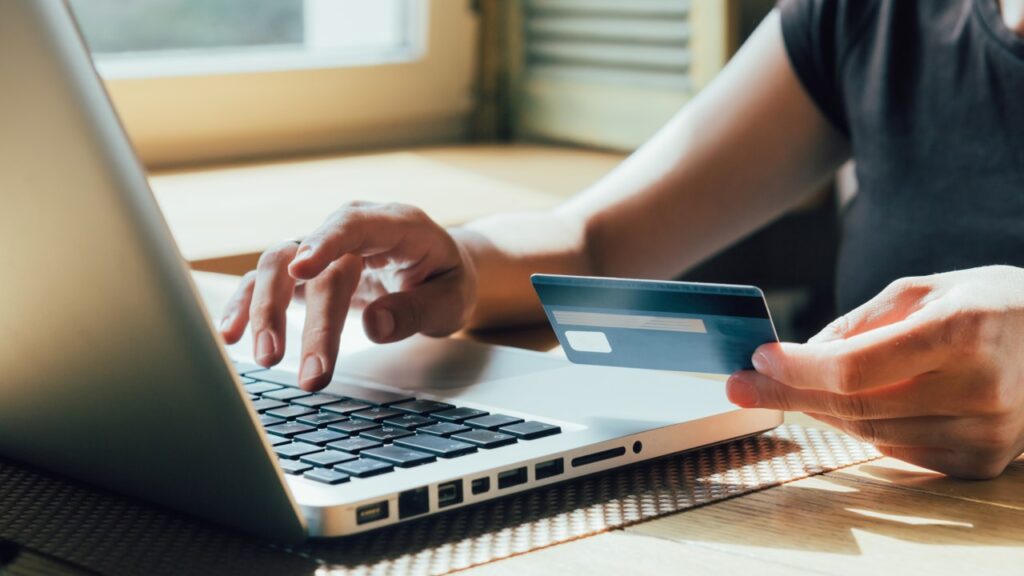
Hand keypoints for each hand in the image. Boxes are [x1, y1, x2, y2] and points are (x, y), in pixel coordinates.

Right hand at [217, 201, 476, 390]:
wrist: (440, 273)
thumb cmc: (446, 282)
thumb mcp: (452, 299)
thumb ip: (417, 311)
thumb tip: (375, 326)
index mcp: (396, 225)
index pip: (354, 224)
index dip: (326, 242)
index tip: (303, 270)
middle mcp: (352, 229)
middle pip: (311, 257)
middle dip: (306, 316)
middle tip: (310, 373)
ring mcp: (325, 247)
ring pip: (279, 265)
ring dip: (266, 310)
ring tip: (266, 358)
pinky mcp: (307, 270)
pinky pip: (269, 281)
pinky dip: (248, 305)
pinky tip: (231, 334)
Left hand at [726, 265, 1023, 478]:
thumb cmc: (987, 305)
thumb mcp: (922, 290)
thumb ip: (858, 324)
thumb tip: (799, 356)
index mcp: (964, 332)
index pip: (857, 368)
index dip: (799, 368)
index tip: (759, 358)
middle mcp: (980, 389)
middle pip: (856, 406)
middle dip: (788, 394)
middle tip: (742, 385)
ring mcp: (985, 433)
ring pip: (870, 433)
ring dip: (820, 410)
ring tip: (789, 388)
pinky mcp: (981, 461)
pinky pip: (897, 450)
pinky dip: (862, 428)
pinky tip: (844, 405)